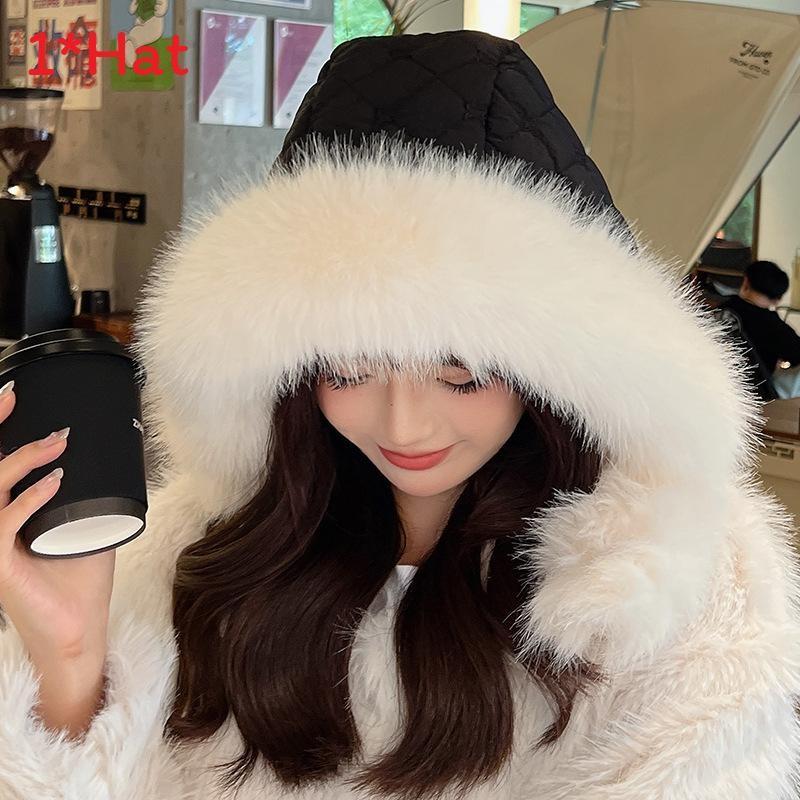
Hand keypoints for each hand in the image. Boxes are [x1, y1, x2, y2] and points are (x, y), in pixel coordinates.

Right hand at [0, 383, 114, 664]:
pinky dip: (30, 498)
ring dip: (21, 461)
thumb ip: (94, 497)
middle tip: (16, 397)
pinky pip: (4, 524)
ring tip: (57, 444)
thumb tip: (120, 459)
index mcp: (6, 513)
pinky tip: (55, 482)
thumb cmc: (80, 581)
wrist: (77, 630)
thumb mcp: (90, 526)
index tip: (14, 395)